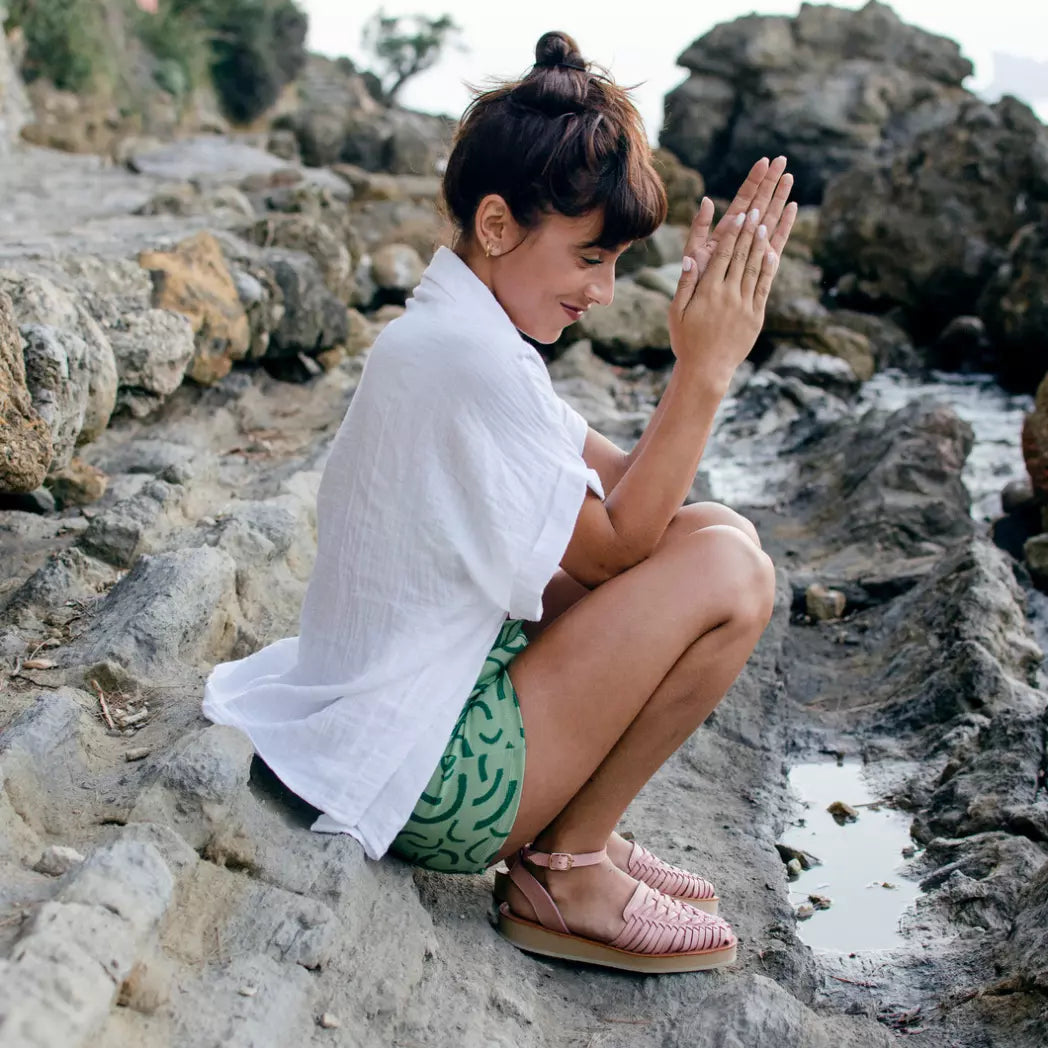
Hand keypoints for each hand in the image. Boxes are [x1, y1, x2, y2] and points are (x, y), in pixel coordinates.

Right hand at [668, 184, 788, 385]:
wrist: (707, 370)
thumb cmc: (686, 341)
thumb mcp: (677, 313)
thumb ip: (685, 284)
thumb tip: (689, 258)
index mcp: (707, 292)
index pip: (722, 255)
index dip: (733, 233)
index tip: (740, 214)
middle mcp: (728, 295)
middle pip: (740, 256)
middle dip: (749, 230)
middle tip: (758, 208)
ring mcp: (744, 305)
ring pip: (754, 267)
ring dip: (760, 243)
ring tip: (766, 222)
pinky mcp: (755, 316)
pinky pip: (764, 287)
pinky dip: (768, 268)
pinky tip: (772, 252)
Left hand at [684, 156, 796, 280]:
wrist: (701, 312)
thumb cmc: (693, 283)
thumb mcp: (694, 251)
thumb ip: (699, 228)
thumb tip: (707, 201)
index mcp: (724, 231)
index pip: (742, 200)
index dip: (753, 181)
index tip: (764, 161)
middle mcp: (740, 237)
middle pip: (758, 203)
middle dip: (770, 182)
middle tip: (782, 159)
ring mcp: (752, 249)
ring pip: (769, 218)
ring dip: (779, 197)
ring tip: (789, 176)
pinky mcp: (760, 264)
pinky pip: (775, 242)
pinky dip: (784, 226)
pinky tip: (793, 207)